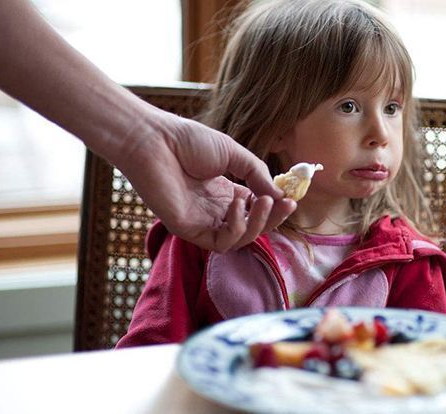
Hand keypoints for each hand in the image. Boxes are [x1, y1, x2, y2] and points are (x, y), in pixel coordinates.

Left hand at [117, 110, 295, 251]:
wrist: (154, 140)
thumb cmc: (187, 141)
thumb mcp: (233, 153)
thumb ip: (257, 175)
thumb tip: (281, 195)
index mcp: (225, 193)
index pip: (256, 210)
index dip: (275, 207)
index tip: (291, 198)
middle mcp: (215, 210)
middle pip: (252, 227)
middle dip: (273, 218)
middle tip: (287, 204)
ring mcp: (202, 222)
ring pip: (240, 239)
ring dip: (258, 223)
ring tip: (264, 202)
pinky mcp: (189, 231)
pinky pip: (221, 242)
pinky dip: (236, 227)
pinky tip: (237, 204)